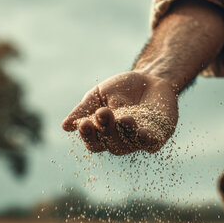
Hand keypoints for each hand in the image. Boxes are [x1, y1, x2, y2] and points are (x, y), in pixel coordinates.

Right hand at [62, 71, 177, 154]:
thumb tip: (65, 126)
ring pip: (130, 144)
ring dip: (125, 132)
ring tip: (124, 118)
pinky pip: (151, 143)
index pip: (93, 141)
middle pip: (111, 144)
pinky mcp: (157, 136)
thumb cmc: (120, 89)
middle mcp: (120, 141)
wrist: (149, 78)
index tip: (84, 123)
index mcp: (103, 134)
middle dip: (106, 130)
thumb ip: (84, 109)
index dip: (88, 135)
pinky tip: (142, 133)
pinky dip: (147, 140)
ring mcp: (139, 140)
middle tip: (103, 113)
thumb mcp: (99, 95)